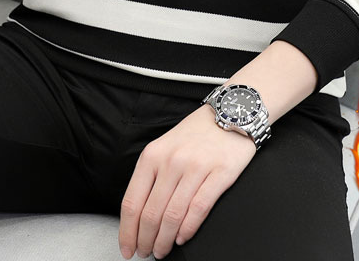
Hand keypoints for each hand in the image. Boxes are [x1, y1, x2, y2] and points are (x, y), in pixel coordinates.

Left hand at [119, 103, 256, 258]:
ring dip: (165, 240)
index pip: (132, 201)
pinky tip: (182, 238)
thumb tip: (139, 213)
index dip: (127, 231)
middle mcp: (171, 161)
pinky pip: (198, 209)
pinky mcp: (219, 174)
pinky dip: (188, 229)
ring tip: (162, 250)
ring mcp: (196, 168)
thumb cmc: (197, 132)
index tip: (127, 246)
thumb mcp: (165, 146)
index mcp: (153, 155)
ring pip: (172, 216)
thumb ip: (152, 175)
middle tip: (146, 252)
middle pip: (151, 213)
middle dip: (145, 241)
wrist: (231, 112)